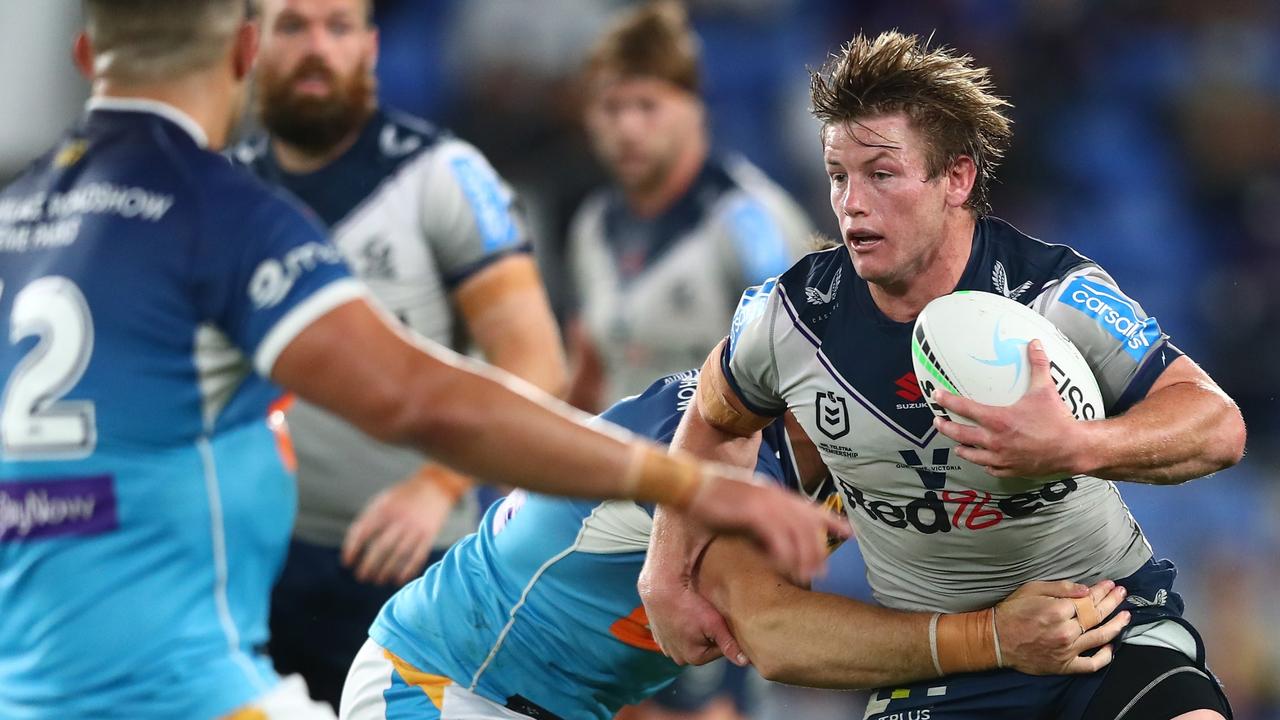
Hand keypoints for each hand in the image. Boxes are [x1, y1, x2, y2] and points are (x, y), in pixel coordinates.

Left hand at [341, 465, 467, 585]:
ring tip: (378, 580)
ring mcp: (415, 528)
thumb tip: (352, 545)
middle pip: (381, 547)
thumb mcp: (382, 501)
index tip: (347, 563)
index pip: (363, 532)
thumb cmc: (402, 497)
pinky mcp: (428, 535)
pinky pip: (417, 556)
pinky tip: (399, 579)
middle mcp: (399, 519)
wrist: (434, 487)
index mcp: (384, 509)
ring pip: (399, 554)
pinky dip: (408, 570)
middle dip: (369, 565)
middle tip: (361, 577)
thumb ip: (367, 519)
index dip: (353, 549)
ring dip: (386, 570)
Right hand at [638, 548, 746, 666]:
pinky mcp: (658, 637)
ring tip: (693, 613)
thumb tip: (744, 662)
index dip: (722, 633)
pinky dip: (680, 626)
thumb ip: (729, 644)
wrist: (661, 589)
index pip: (719, 650)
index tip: (718, 620)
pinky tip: (682, 614)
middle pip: (703, 646)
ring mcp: (666, 648)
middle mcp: (679, 657)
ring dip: (693, 630)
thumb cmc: (690, 605)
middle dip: (707, 633)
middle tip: (705, 615)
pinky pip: (676, 634)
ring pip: (689, 640)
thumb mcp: (714, 624)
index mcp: (694, 658)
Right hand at [684, 467, 849, 583]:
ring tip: (808, 575)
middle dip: (820, 548)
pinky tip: (784, 565)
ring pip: (797, 531)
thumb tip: (767, 542)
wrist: (687, 482)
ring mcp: (764, 501)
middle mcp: (774, 496)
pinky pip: (776, 535)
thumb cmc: (708, 496)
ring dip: (805, 555)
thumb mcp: (740, 507)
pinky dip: (783, 552)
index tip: (849, 533)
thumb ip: (757, 521)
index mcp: (772, 493)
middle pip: (809, 523)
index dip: (831, 521)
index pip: (809, 507)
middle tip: (822, 571)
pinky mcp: (751, 510)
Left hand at [932, 340, 1088, 478]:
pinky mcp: (1011, 470)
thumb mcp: (1045, 389)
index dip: (948, 400)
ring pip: (972, 455)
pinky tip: (983, 461)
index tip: (937, 395)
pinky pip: (991, 469)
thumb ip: (1038, 365)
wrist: (1073, 449)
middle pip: (960, 434)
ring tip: (956, 445)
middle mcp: (995, 441)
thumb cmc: (1057, 420)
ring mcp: (1001, 458)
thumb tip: (1035, 344)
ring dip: (962, 448)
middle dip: (946, 427)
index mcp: (998, 420)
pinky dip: (984, 464)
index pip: (965, 408)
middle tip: (937, 422)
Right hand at [995, 579, 1129, 674]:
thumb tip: (1086, 589)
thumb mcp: (1032, 589)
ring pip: (1100, 637)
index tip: (1110, 584)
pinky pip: (1091, 664)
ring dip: (1116, 625)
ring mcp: (1067, 649)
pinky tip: (1111, 648)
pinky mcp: (1064, 665)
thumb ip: (1061, 588)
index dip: (1101, 591)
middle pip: (1098, 615)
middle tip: (1122, 593)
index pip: (1088, 599)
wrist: (996, 640)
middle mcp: (1066, 630)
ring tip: (1126, 616)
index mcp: (1058, 610)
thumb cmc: (1012, 611)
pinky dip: (1104, 657)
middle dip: (1112, 602)